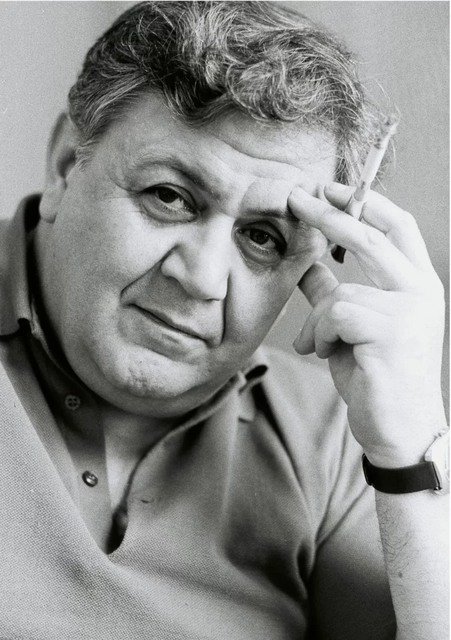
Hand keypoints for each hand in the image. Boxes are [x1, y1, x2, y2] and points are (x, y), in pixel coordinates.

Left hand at [288, 182, 446, 467]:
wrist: (400, 431)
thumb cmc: (376, 376)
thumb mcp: (351, 326)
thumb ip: (332, 291)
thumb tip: (308, 262)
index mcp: (418, 284)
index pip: (396, 226)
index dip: (362, 201)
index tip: (327, 187)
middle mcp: (422, 291)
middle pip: (373, 236)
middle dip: (330, 214)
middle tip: (295, 197)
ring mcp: (411, 312)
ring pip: (341, 292)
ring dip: (318, 322)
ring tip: (320, 346)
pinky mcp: (392, 333)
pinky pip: (335, 316)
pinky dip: (320, 336)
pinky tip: (327, 355)